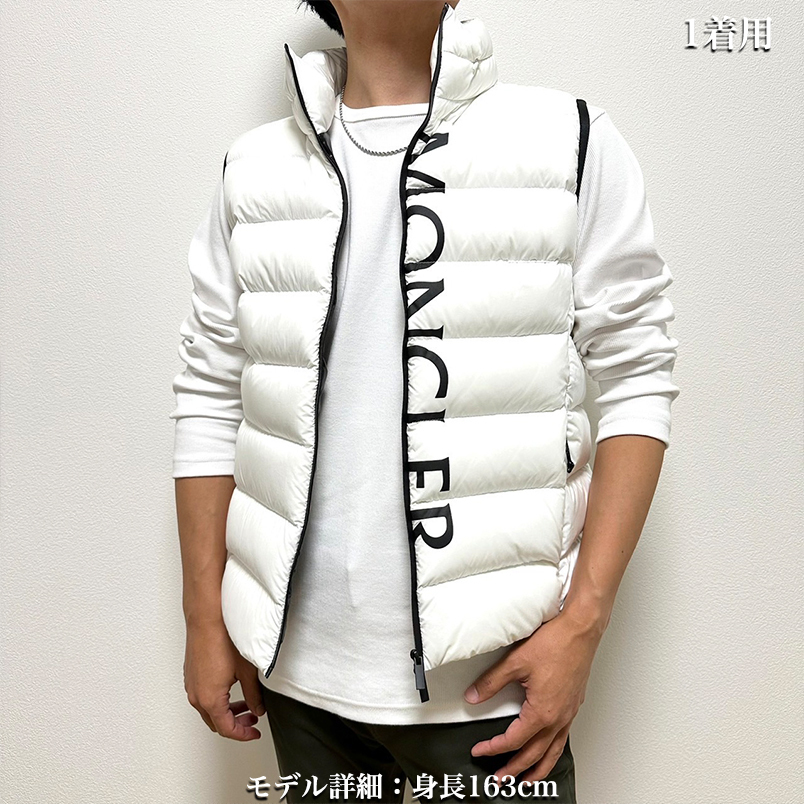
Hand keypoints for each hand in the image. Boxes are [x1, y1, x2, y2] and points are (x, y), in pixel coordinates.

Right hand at [183, 618, 265, 740]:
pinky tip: (232, 688)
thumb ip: (254, 695)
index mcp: (210, 700)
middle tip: (252, 719)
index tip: (255, 732)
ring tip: (245, 703)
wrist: (207, 617)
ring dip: (226, 711)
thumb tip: (258, 709)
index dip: (243, 735)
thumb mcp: (247, 671)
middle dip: (236, 724)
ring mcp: (191, 685)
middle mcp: (197, 696)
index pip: (227, 729)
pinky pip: (203, 696)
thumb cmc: (224, 638)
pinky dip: (218, 700)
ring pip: (208, 710)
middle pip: (216, 723)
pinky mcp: (191, 674)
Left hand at [463, 606, 604, 781]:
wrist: (580, 631)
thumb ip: (491, 682)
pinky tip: (547, 750)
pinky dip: (552, 752)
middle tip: (501, 779)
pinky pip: (562, 739)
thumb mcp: (515, 662)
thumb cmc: (556, 643)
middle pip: (534, 755)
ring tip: (527, 781)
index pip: (513, 740)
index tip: (480, 751)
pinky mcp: (573, 706)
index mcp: (542, 712)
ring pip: (552, 752)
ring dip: (538, 770)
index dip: (493, 748)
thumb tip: (474, 696)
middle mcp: (558, 718)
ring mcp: (568, 713)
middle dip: (515, 769)